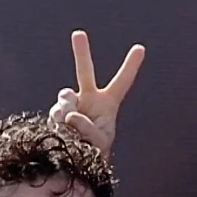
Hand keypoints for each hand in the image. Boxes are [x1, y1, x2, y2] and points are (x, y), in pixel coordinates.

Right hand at [49, 30, 145, 157]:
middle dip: (81, 52)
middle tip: (78, 34)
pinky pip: (56, 111)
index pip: (122, 82)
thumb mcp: (100, 142)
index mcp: (108, 103)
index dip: (130, 66)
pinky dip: (59, 121)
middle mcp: (88, 98)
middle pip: (85, 71)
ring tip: (72, 127)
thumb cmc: (94, 151)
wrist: (74, 162)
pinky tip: (63, 131)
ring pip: (66, 96)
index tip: (140, 48)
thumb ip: (88, 128)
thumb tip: (70, 114)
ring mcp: (71, 104)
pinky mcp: (57, 113)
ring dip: (68, 108)